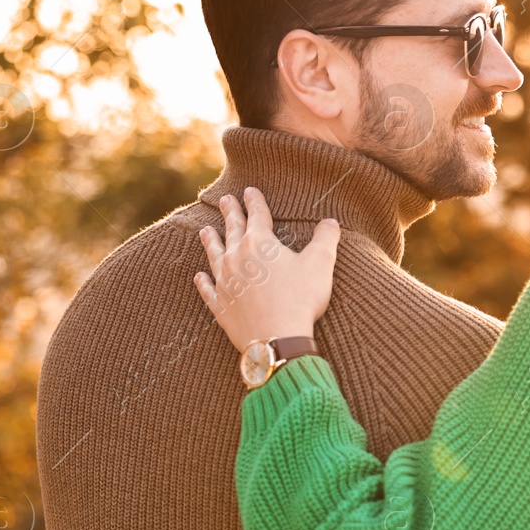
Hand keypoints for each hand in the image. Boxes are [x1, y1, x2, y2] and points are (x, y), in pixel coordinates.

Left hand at [193, 188, 341, 352]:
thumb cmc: (300, 299)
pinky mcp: (221, 306)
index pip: (257, 215)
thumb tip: (330, 221)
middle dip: (230, 213)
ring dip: (210, 242)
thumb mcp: (321, 264)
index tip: (249, 190)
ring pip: (215, 255)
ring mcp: (225, 282)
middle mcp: (237, 258)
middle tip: (225, 200)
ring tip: (204, 231)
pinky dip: (203, 282)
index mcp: (260, 243)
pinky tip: (199, 276)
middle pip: (233, 230)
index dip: (255, 201)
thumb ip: (326, 238)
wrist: (278, 338)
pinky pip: (208, 290)